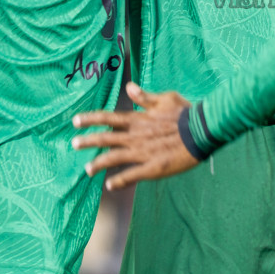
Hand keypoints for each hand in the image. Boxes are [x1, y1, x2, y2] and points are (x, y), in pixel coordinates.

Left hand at [72, 83, 197, 189]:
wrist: (200, 131)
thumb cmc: (185, 113)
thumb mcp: (165, 99)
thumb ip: (144, 97)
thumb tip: (129, 87)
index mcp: (138, 119)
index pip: (108, 118)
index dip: (91, 119)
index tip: (75, 121)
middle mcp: (135, 136)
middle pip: (106, 139)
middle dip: (88, 141)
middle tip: (73, 144)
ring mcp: (142, 153)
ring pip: (114, 158)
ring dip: (98, 164)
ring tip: (87, 170)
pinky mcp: (152, 168)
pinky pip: (131, 175)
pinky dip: (119, 181)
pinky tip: (109, 186)